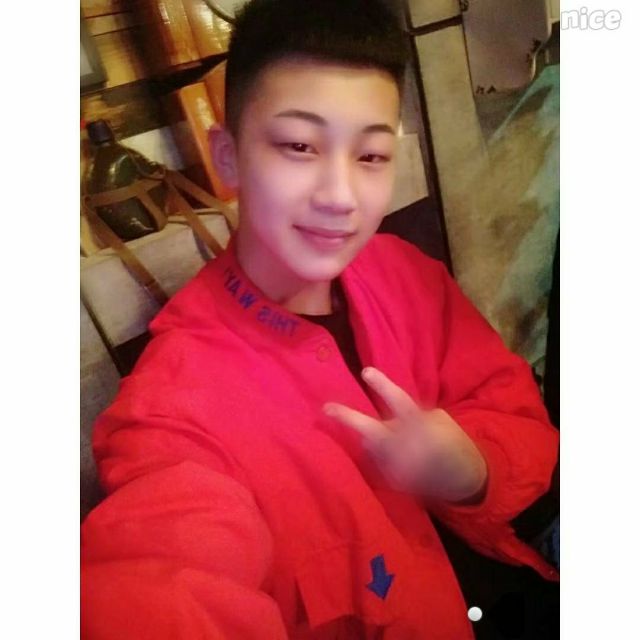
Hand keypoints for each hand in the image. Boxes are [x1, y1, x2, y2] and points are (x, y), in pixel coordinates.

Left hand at [323, 367, 487, 502]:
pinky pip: (379, 460)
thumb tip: (388, 422)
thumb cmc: (453, 443)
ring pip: (370, 446)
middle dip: (348, 419)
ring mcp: (399, 468)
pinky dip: (383, 454)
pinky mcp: (394, 482)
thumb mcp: (441, 422)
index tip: (365, 372)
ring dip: (373, 440)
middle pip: (371, 432)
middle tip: (326, 408)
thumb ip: (414, 418)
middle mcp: (407, 448)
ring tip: (396, 441)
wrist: (464, 480)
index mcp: (423, 427)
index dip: (383, 386)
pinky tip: (400, 457)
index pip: (400, 402)